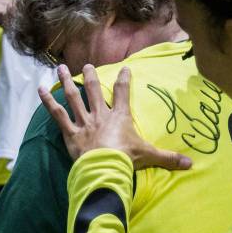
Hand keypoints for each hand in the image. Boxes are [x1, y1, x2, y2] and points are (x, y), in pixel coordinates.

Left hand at [38, 64, 191, 171]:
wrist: (106, 167)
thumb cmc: (127, 159)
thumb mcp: (150, 157)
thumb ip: (169, 158)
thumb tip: (191, 164)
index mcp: (120, 117)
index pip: (123, 93)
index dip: (124, 79)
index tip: (125, 68)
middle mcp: (101, 115)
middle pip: (94, 90)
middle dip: (92, 76)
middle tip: (88, 65)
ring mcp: (84, 122)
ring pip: (73, 97)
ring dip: (67, 81)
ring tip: (62, 68)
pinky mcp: (70, 132)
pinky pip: (57, 114)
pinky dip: (48, 102)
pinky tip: (40, 90)